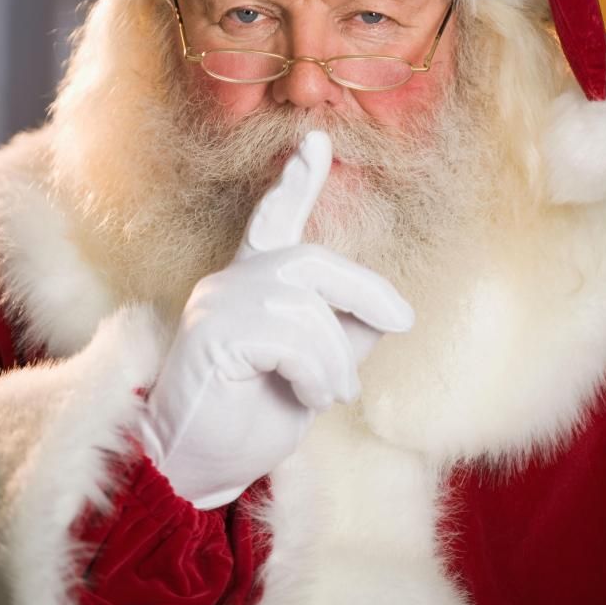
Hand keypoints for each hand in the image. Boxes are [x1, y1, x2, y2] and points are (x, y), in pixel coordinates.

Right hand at [138, 130, 413, 508]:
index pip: (274, 221)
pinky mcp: (213, 333)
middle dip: (363, 290)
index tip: (318, 140)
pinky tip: (308, 398)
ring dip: (334, 357)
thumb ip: (347, 329)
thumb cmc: (260, 412)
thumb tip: (386, 311)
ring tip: (331, 394)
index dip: (297, 182)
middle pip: (308, 261)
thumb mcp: (320, 366)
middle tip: (400, 321)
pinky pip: (288, 336)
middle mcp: (231, 282)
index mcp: (253, 282)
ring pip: (303, 306)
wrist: (204, 463)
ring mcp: (217, 303)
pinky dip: (315, 371)